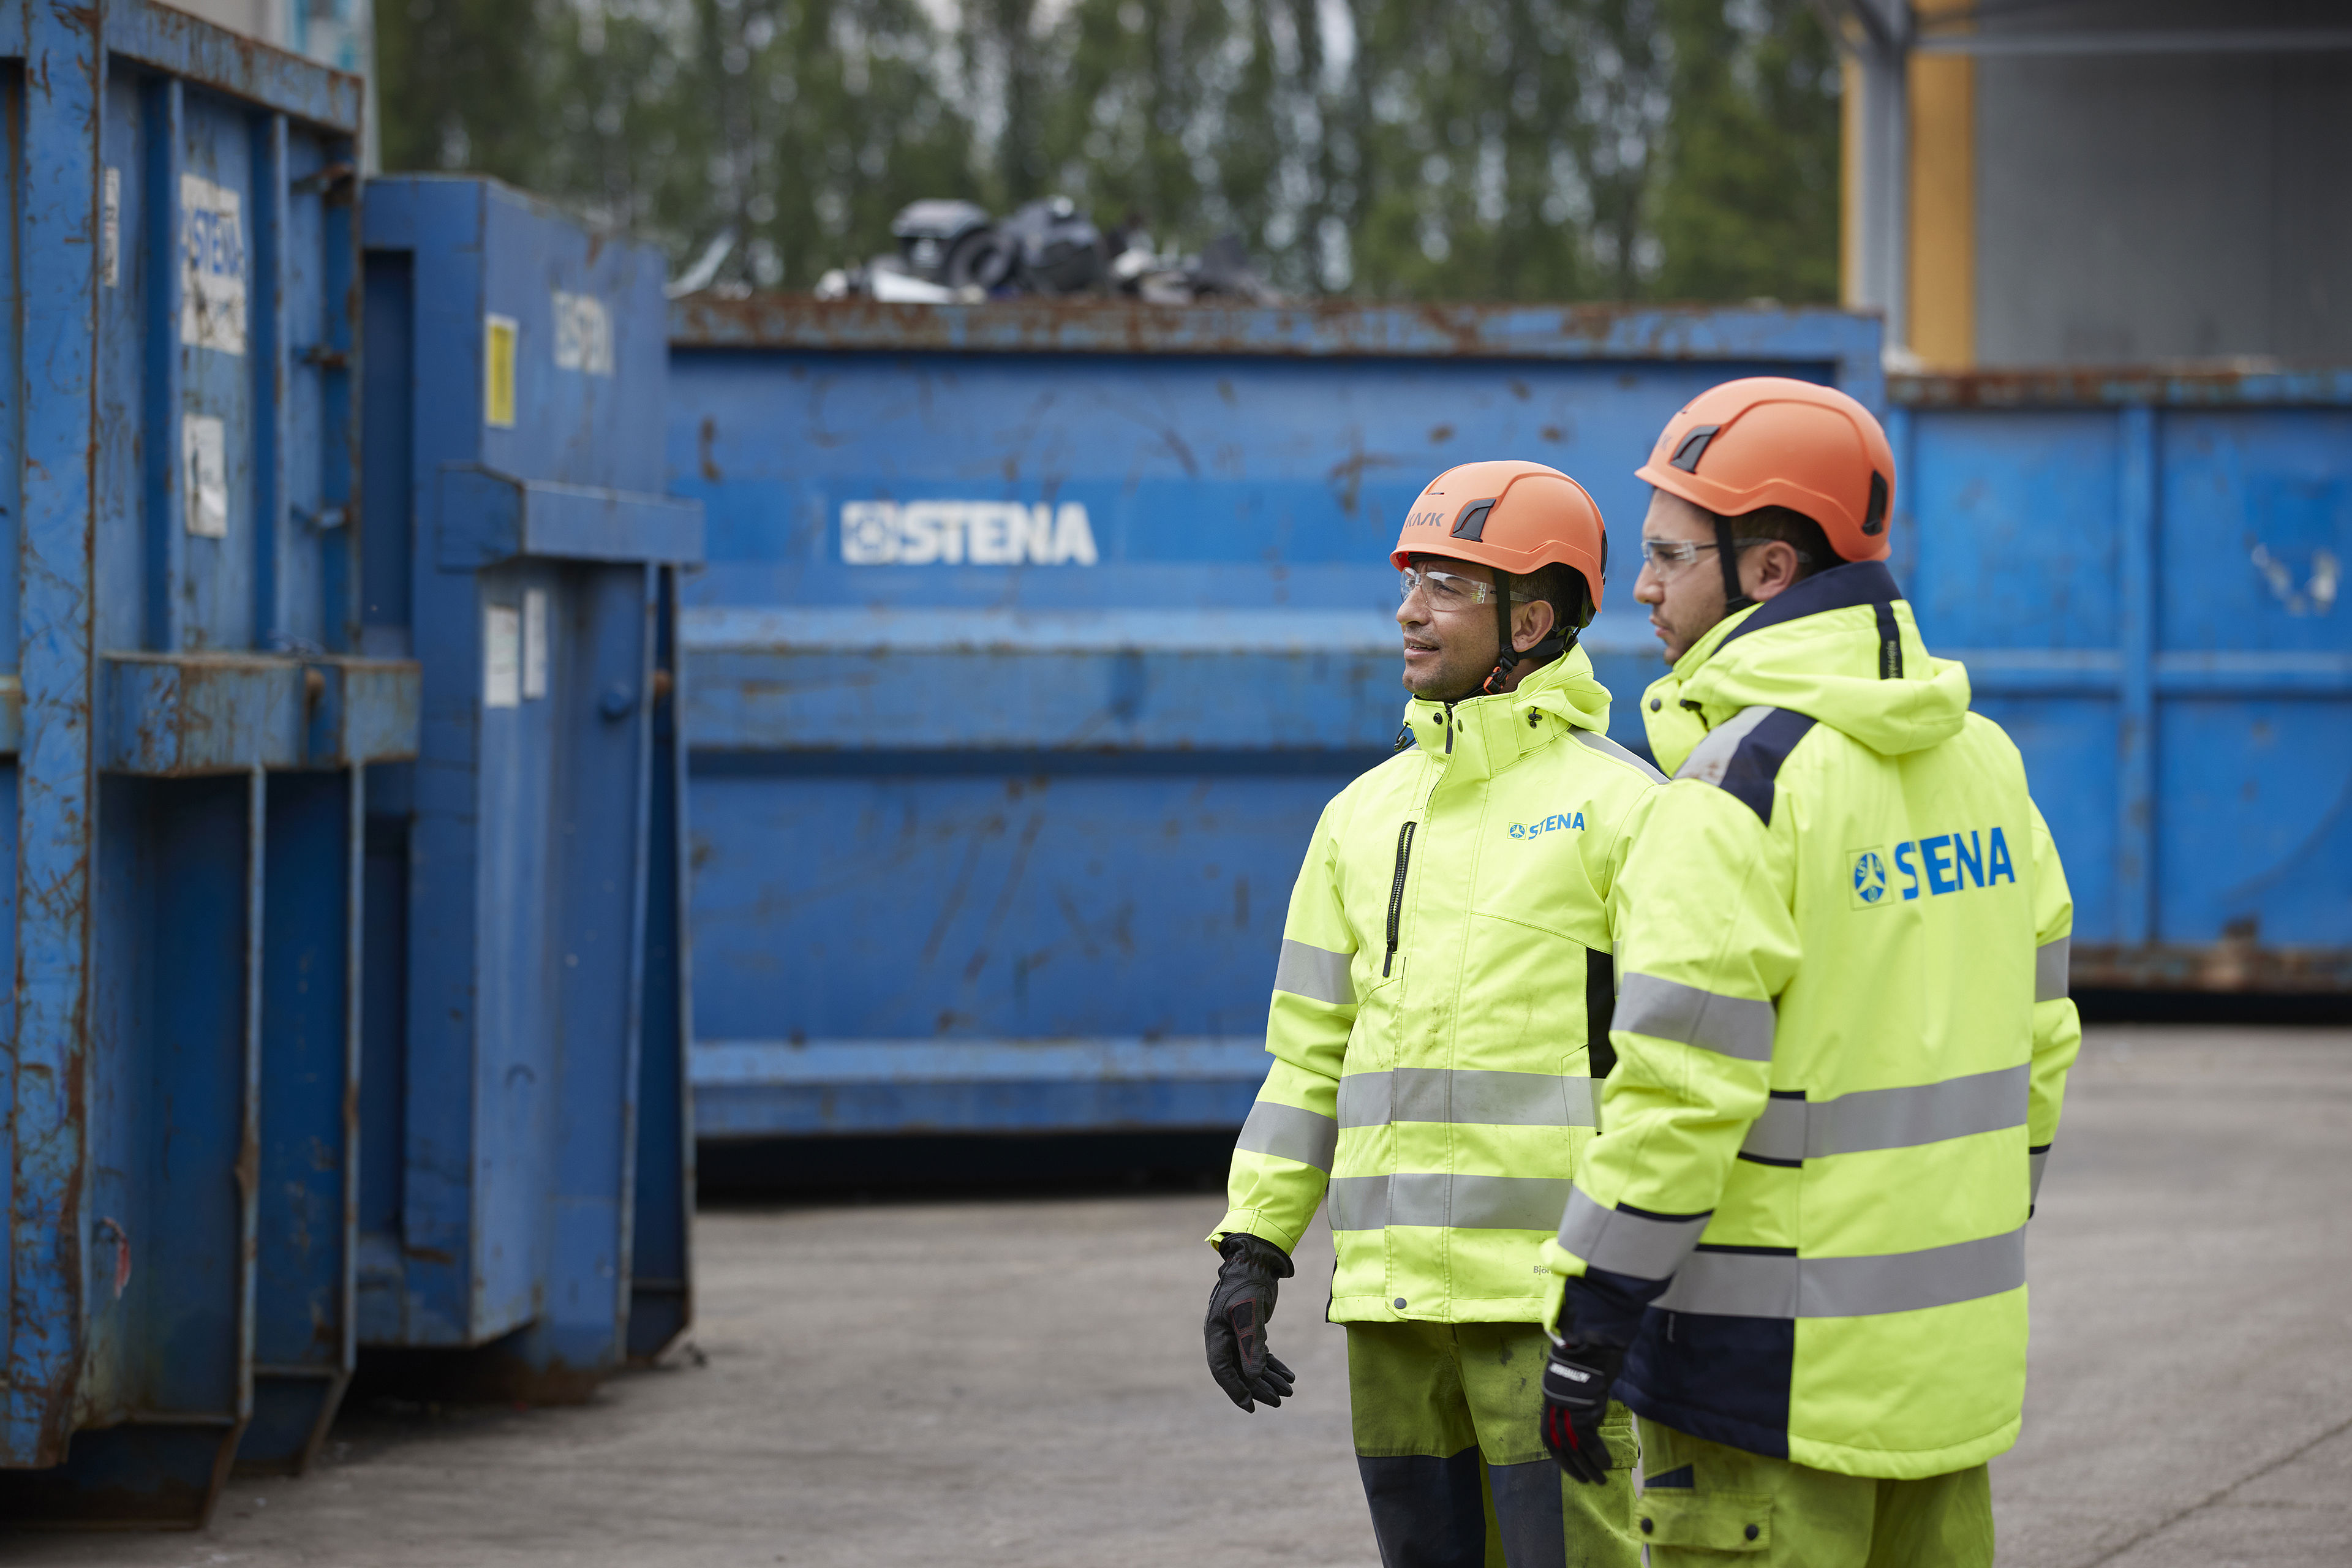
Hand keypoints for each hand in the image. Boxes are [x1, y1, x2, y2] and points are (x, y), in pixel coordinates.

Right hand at [1204, 1233, 1295, 1411]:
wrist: (1255, 1260)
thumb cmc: (1248, 1282)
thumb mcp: (1250, 1313)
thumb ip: (1251, 1344)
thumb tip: (1254, 1376)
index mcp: (1215, 1333)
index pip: (1222, 1369)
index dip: (1235, 1389)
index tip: (1251, 1406)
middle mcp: (1223, 1336)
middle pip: (1239, 1370)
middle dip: (1259, 1387)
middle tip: (1280, 1401)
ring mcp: (1236, 1334)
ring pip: (1250, 1364)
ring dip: (1269, 1378)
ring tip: (1289, 1391)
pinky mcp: (1249, 1330)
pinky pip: (1259, 1354)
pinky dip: (1273, 1365)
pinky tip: (1288, 1375)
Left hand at [1540, 1331, 1624, 1483]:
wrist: (1593, 1337)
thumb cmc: (1589, 1353)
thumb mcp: (1575, 1376)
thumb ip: (1577, 1396)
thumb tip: (1589, 1414)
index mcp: (1550, 1397)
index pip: (1548, 1434)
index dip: (1558, 1454)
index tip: (1570, 1467)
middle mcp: (1554, 1404)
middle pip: (1558, 1443)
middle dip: (1571, 1466)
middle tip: (1586, 1481)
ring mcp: (1567, 1406)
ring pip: (1572, 1445)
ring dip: (1587, 1466)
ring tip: (1599, 1479)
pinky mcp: (1583, 1406)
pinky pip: (1588, 1438)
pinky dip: (1597, 1453)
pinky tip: (1606, 1464)